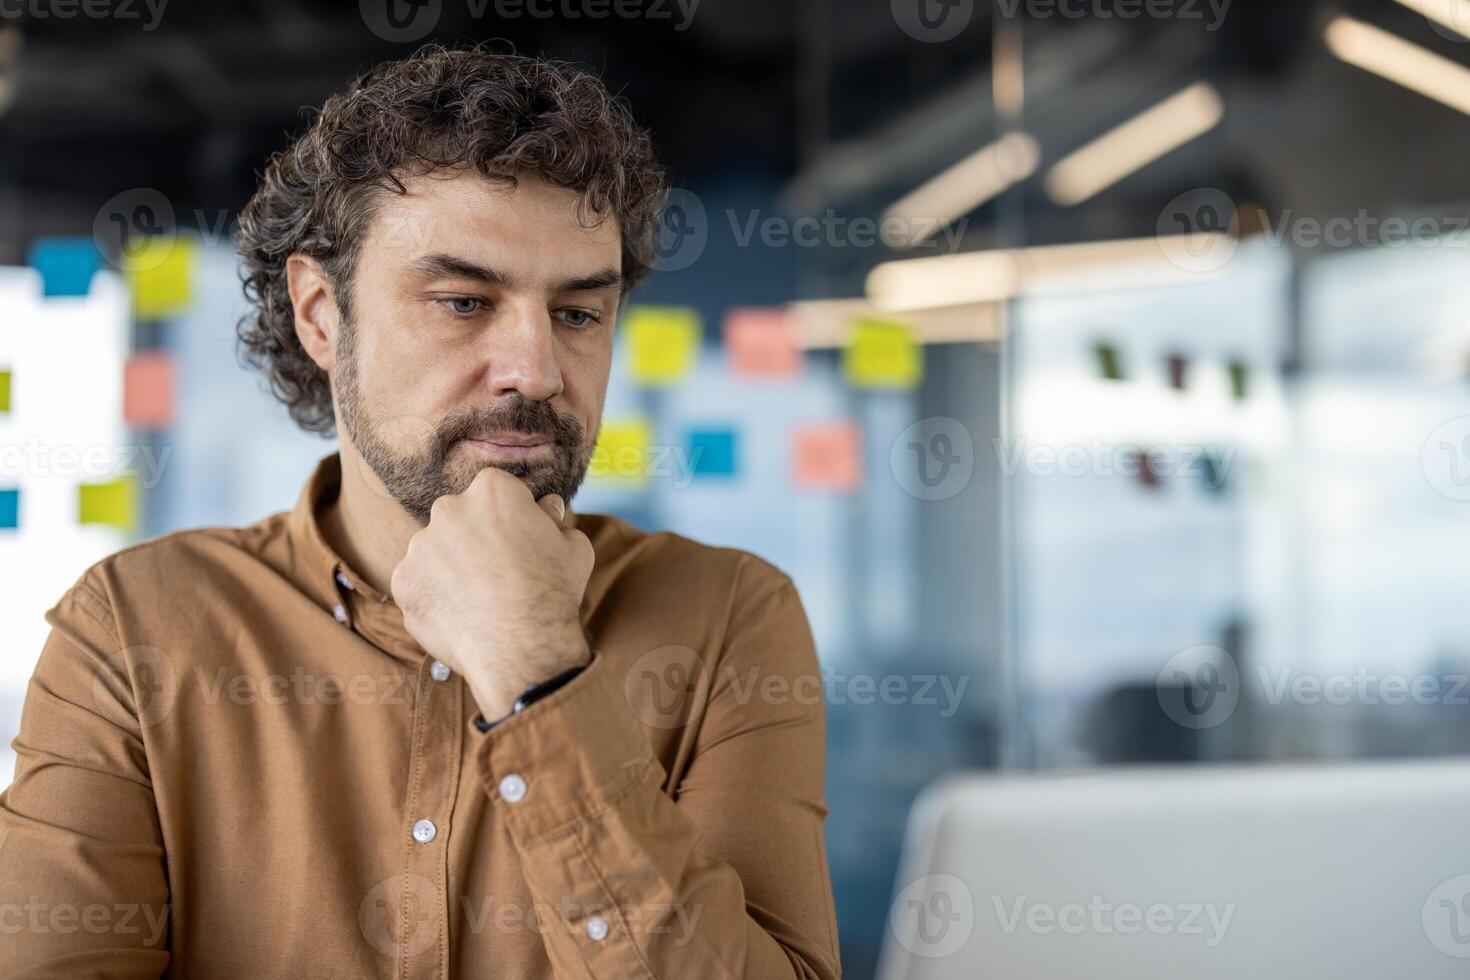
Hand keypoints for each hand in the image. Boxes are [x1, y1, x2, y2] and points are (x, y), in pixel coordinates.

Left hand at [390, 467, 593, 720]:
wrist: (520, 648)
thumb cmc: (553, 593)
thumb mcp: (574, 546)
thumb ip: (553, 520)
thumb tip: (546, 507)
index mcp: (492, 489)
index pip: (497, 492)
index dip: (512, 517)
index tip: (521, 540)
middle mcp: (449, 508)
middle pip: (461, 517)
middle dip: (476, 537)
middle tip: (499, 571)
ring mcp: (420, 545)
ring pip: (437, 550)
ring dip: (452, 566)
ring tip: (480, 599)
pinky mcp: (403, 580)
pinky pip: (419, 583)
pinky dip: (435, 596)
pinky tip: (461, 614)